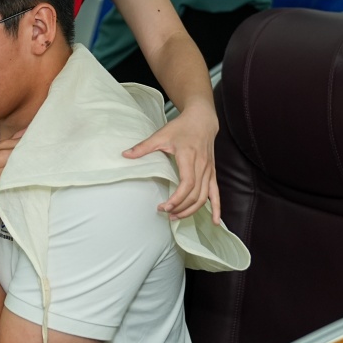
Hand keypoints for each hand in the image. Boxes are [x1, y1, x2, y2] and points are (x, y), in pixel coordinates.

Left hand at [124, 103, 220, 222]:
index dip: (177, 198)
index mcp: (189, 157)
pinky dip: (217, 208)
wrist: (202, 120)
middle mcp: (202, 166)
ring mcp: (209, 171)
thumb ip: (143, 147)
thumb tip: (125, 155)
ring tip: (177, 216)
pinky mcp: (212, 173)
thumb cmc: (181, 127)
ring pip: (204, 197)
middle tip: (166, 213)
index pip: (187, 184)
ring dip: (192, 210)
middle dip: (181, 207)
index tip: (164, 206)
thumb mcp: (161, 135)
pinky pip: (216, 193)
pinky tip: (216, 222)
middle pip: (195, 195)